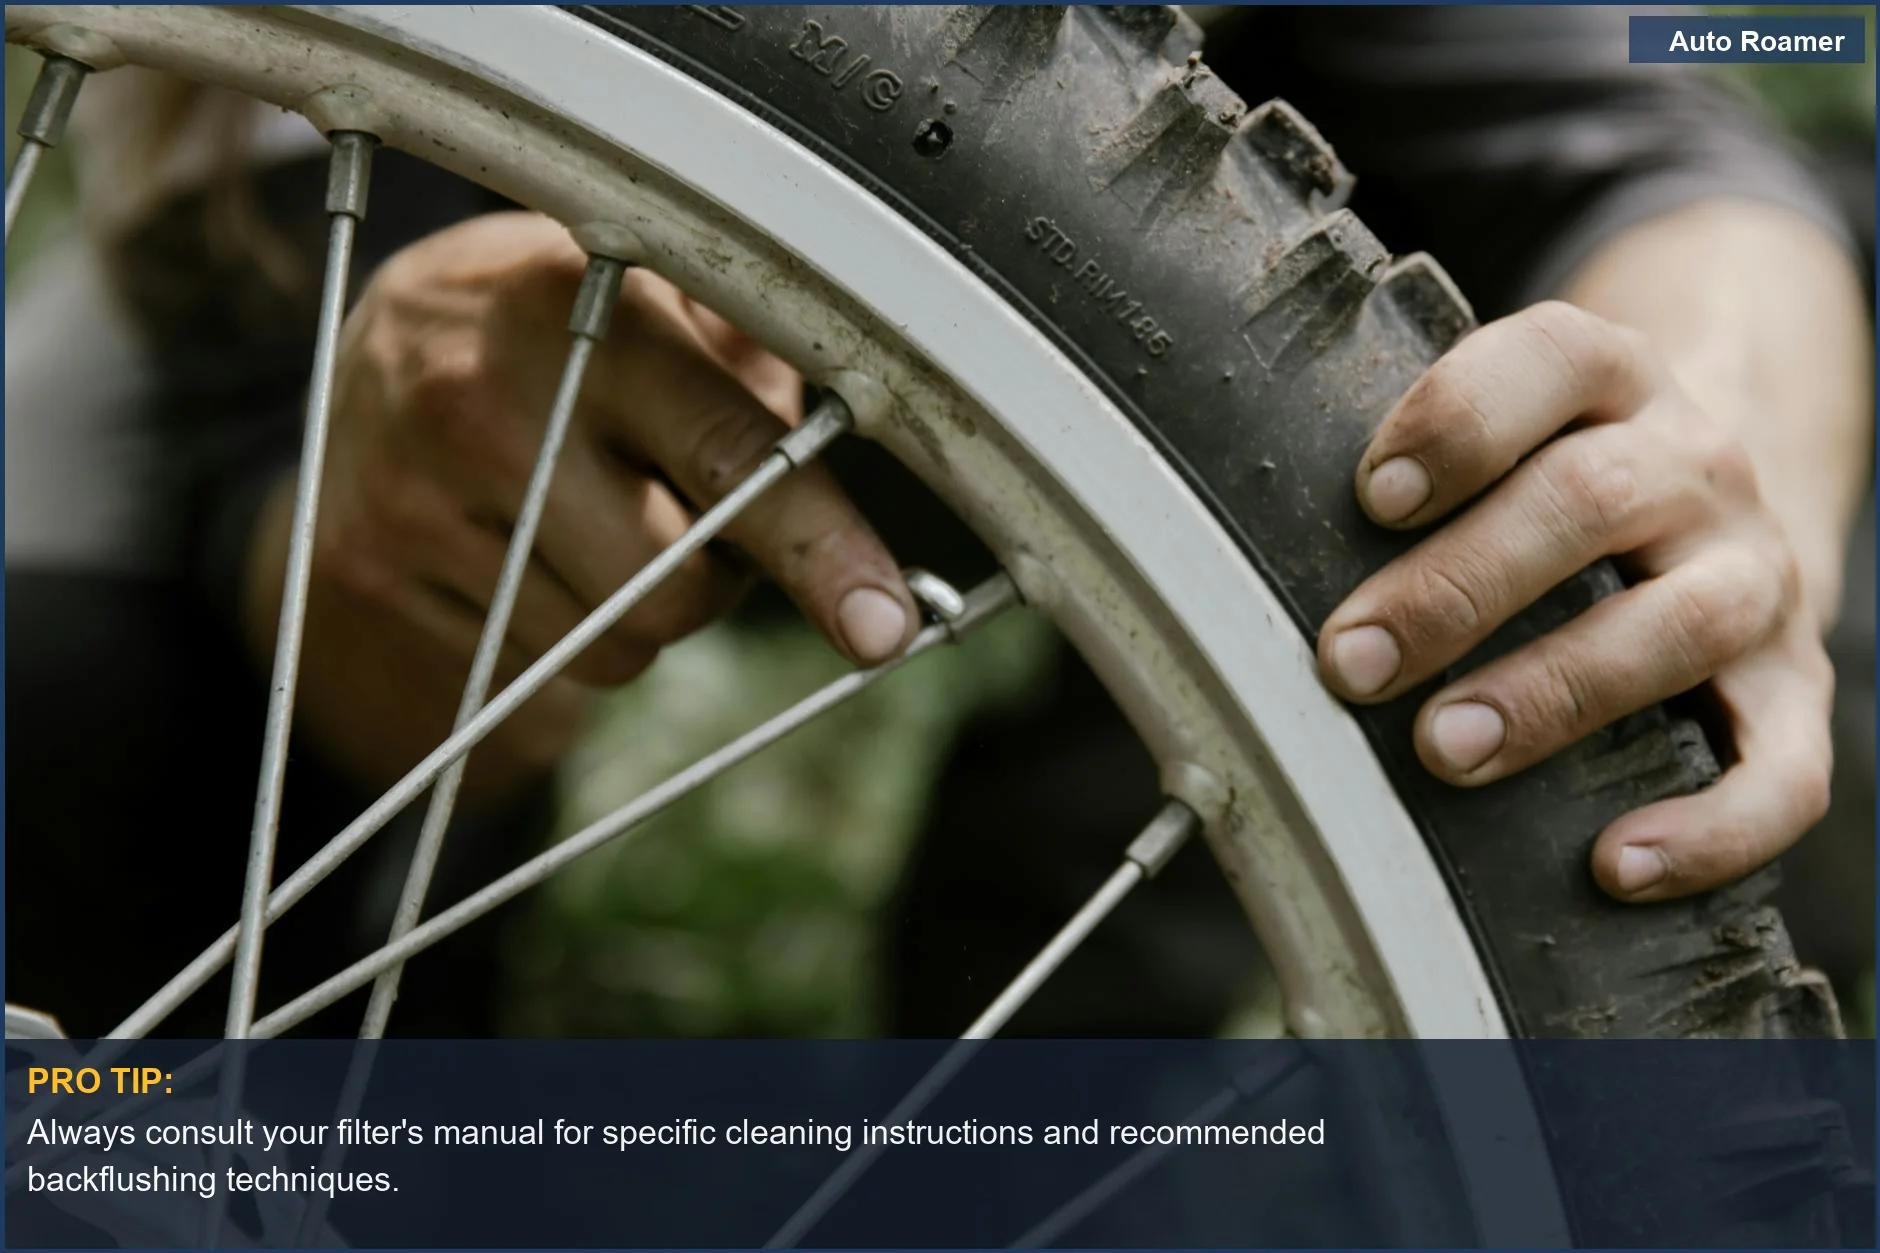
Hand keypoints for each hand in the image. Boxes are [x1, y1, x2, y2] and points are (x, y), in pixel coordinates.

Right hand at [263, 213, 913, 792]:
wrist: (362, 361)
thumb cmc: (559, 335)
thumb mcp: (655, 303)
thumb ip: (759, 367)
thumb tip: (886, 439)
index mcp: (580, 315)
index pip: (728, 454)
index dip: (818, 546)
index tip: (883, 624)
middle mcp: (484, 401)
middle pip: (674, 592)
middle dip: (707, 583)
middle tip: (671, 514)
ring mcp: (412, 497)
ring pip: (609, 651)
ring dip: (633, 618)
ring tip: (587, 524)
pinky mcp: (368, 576)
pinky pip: (524, 676)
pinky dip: (555, 638)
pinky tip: (519, 556)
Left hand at [1316, 301, 1832, 902]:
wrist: (1722, 512)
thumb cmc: (1549, 488)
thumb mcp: (1500, 439)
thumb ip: (1408, 475)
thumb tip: (1233, 565)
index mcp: (1612, 384)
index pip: (1553, 358)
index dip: (1462, 419)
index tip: (1374, 496)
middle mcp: (1694, 468)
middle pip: (1591, 500)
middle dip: (1458, 585)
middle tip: (1350, 661)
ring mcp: (1756, 578)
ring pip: (1681, 624)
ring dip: (1552, 692)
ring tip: (1443, 750)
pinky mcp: (1794, 693)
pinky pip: (1782, 770)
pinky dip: (1709, 826)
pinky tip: (1614, 864)